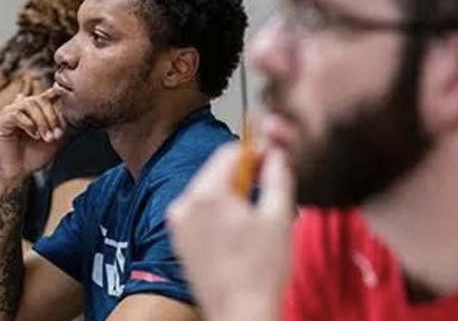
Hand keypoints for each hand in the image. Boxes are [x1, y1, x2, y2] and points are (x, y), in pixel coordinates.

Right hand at [0, 88, 65, 185]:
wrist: (17, 174)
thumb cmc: (34, 156)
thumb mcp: (54, 139)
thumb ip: (61, 124)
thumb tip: (67, 110)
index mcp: (33, 110)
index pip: (46, 96)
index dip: (56, 93)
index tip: (64, 95)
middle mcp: (21, 108)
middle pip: (40, 99)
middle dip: (52, 116)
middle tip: (57, 134)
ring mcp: (10, 113)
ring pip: (29, 104)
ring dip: (42, 121)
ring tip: (46, 137)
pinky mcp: (1, 122)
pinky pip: (16, 114)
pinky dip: (29, 124)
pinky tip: (35, 135)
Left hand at [167, 144, 295, 320]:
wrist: (240, 314)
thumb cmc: (261, 271)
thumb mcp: (278, 216)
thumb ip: (278, 176)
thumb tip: (277, 154)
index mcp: (205, 195)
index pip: (228, 152)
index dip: (255, 152)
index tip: (273, 160)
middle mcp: (184, 205)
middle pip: (216, 172)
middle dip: (244, 176)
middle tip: (270, 189)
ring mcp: (179, 225)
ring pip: (208, 192)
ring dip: (233, 195)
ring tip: (257, 216)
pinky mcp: (180, 242)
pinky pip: (200, 213)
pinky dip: (219, 213)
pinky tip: (241, 232)